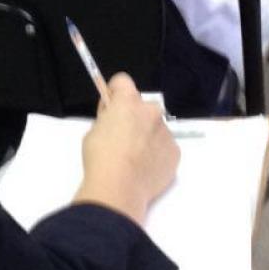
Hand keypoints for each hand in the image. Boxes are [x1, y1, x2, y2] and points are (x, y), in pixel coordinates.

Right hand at [74, 72, 178, 226]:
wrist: (119, 188)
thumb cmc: (100, 157)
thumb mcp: (93, 131)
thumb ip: (107, 118)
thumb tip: (113, 117)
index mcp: (128, 102)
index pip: (123, 81)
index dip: (114, 92)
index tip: (110, 105)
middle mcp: (151, 112)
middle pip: (143, 106)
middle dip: (134, 116)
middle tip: (122, 137)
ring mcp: (166, 132)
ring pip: (156, 128)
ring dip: (147, 136)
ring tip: (133, 158)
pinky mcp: (175, 153)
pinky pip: (165, 147)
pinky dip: (157, 154)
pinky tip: (144, 168)